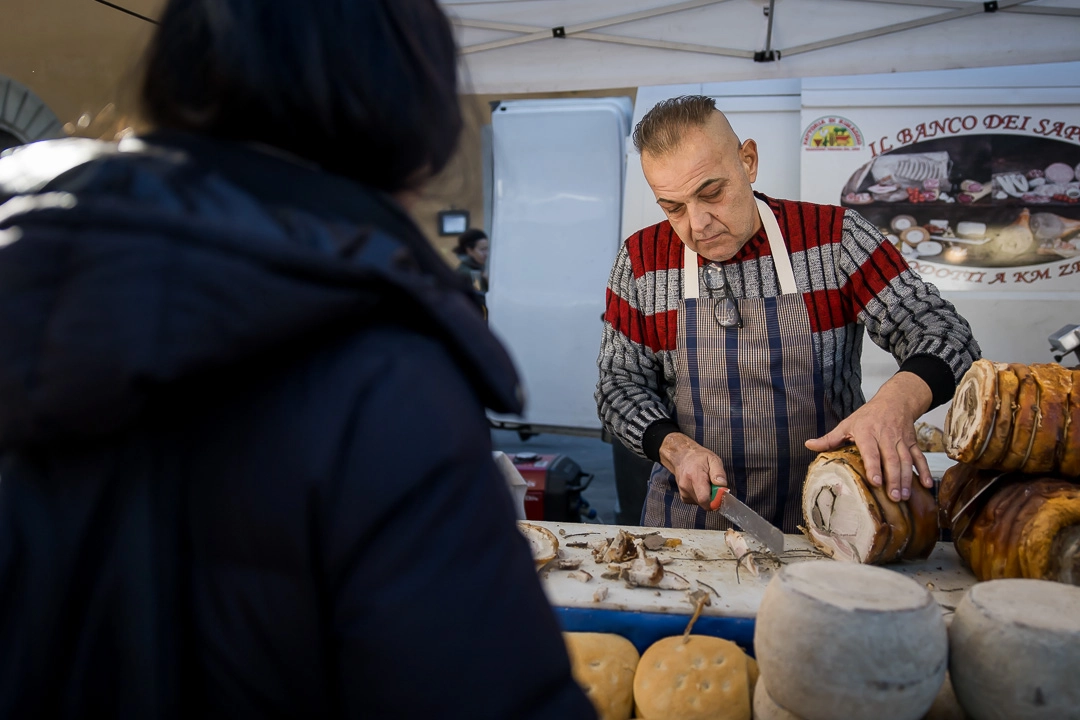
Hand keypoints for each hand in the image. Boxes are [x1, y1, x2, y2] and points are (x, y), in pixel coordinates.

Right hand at [658, 432, 726, 508]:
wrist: (682, 457)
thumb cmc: (699, 457)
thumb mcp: (713, 459)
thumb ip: (718, 472)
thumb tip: (722, 485)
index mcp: (695, 477)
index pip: (704, 499)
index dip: (715, 501)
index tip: (720, 493)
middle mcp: (686, 487)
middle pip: (704, 503)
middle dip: (712, 497)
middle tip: (713, 484)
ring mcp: (683, 493)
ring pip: (701, 503)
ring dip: (707, 496)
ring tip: (705, 483)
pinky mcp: (684, 497)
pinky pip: (697, 502)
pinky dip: (701, 497)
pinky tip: (700, 487)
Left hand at [805, 372, 933, 501]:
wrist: (895, 400)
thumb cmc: (867, 416)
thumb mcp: (846, 424)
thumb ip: (829, 438)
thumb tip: (808, 445)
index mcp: (867, 433)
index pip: (871, 451)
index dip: (873, 466)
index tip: (875, 482)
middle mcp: (886, 437)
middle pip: (891, 459)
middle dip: (893, 479)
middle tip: (894, 497)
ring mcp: (901, 440)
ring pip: (906, 460)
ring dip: (906, 479)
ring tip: (904, 497)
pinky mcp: (913, 442)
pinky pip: (919, 457)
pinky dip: (924, 471)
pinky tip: (926, 485)